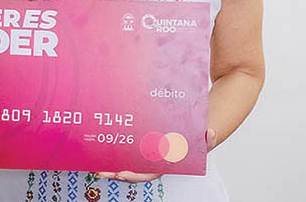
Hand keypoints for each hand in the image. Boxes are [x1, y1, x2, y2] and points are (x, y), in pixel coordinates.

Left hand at [96, 128, 217, 182]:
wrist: (195, 130)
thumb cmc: (198, 137)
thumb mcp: (204, 138)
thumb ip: (208, 139)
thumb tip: (209, 133)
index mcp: (167, 163)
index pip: (149, 173)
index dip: (135, 175)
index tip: (121, 173)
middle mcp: (155, 162)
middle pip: (133, 171)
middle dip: (117, 173)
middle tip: (100, 171)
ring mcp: (148, 155)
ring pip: (128, 163)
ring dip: (113, 165)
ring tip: (96, 164)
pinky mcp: (143, 146)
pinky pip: (128, 151)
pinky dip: (117, 152)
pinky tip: (103, 149)